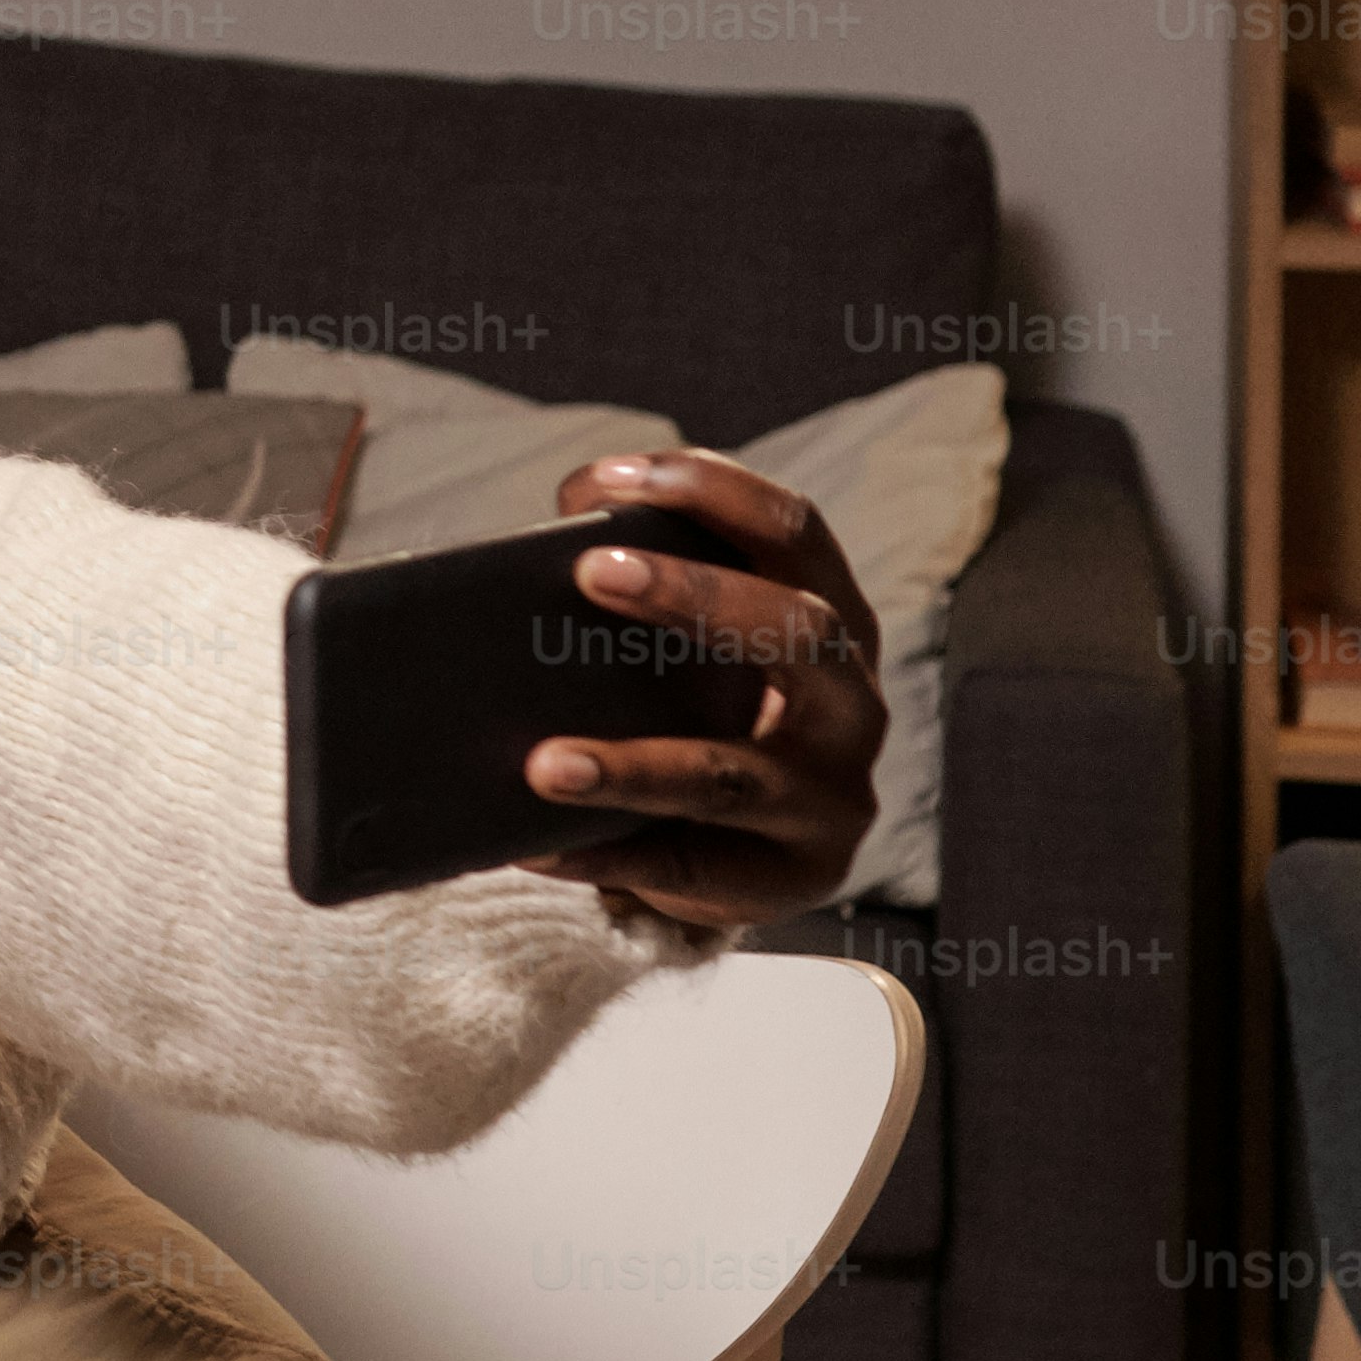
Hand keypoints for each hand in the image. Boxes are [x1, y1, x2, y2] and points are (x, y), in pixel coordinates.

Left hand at [521, 450, 885, 930]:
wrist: (746, 858)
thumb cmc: (700, 722)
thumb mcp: (692, 657)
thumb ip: (639, 608)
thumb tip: (508, 571)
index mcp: (830, 621)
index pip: (794, 530)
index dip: (712, 490)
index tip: (608, 479)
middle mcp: (852, 703)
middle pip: (799, 631)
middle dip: (696, 594)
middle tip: (588, 568)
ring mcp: (832, 800)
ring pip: (732, 775)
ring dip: (631, 766)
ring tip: (541, 763)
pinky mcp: (794, 881)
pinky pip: (687, 869)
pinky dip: (599, 854)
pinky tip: (531, 848)